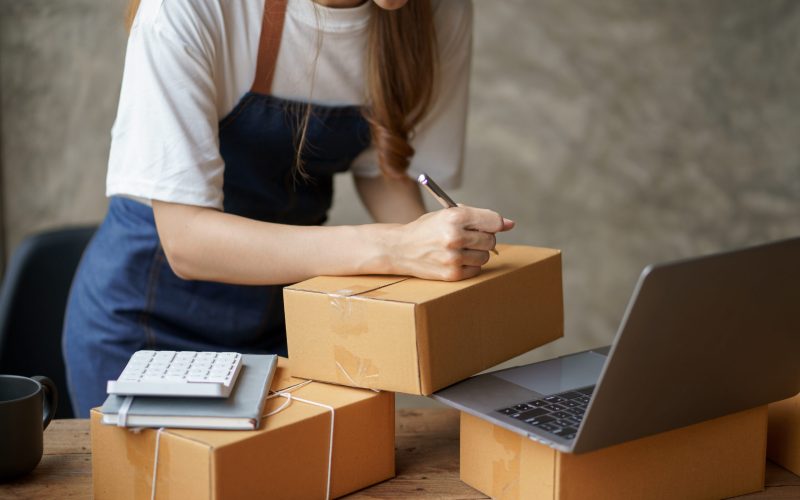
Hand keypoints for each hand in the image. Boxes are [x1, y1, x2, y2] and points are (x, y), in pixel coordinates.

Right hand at [388, 206, 514, 280]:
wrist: (400, 248)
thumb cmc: (427, 229)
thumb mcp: (448, 214)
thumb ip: (479, 217)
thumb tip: (510, 224)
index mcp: (454, 217)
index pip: (493, 221)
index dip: (495, 224)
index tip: (492, 226)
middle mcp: (454, 237)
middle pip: (491, 240)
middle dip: (484, 238)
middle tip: (470, 237)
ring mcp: (453, 257)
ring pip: (485, 257)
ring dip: (477, 253)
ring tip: (460, 249)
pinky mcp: (451, 274)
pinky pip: (476, 270)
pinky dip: (470, 265)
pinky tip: (455, 259)